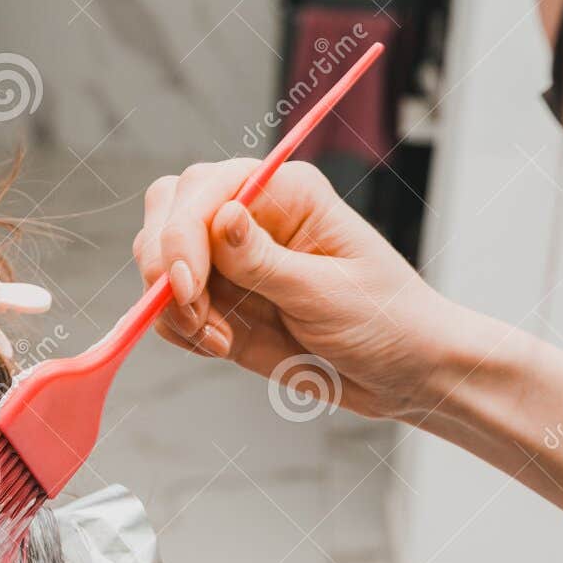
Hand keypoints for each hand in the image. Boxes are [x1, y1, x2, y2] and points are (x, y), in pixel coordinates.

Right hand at [133, 158, 472, 423]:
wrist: (403, 373)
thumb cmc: (385, 321)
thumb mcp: (327, 293)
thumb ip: (265, 260)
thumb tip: (221, 217)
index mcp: (285, 193)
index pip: (205, 189)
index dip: (182, 235)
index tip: (188, 288)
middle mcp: (249, 218)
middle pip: (168, 210)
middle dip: (165, 265)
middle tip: (195, 316)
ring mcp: (231, 262)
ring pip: (160, 261)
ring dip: (172, 306)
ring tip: (220, 341)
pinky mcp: (222, 304)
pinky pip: (171, 308)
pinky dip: (179, 330)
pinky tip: (220, 347)